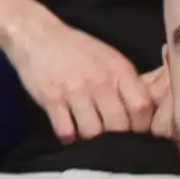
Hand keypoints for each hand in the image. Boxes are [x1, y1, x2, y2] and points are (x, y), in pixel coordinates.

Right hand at [3, 17, 160, 151]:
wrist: (37, 35)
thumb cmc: (77, 48)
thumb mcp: (110, 58)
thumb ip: (126, 82)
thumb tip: (142, 114)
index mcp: (119, 69)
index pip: (142, 107)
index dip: (143, 126)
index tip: (137, 133)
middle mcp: (100, 80)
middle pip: (119, 125)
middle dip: (119, 139)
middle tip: (114, 143)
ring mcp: (75, 90)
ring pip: (93, 132)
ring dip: (93, 141)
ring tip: (91, 140)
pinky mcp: (51, 99)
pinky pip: (66, 131)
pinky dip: (69, 139)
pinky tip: (70, 134)